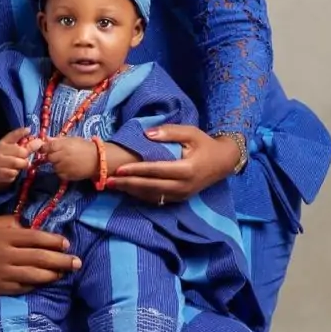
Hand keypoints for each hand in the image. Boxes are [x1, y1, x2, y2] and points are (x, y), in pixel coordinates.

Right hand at [0, 127, 42, 190]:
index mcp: (3, 142)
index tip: (29, 130)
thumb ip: (25, 144)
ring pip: (17, 162)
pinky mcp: (0, 173)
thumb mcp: (12, 149)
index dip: (21, 132)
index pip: (12, 135)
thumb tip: (39, 140)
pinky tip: (14, 171)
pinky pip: (14, 173)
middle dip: (26, 154)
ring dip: (23, 164)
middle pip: (19, 151)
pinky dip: (17, 173)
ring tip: (22, 164)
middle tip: (27, 157)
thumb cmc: (5, 157)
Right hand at [0, 216, 81, 295]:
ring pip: (35, 275)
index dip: (54, 241)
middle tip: (77, 262)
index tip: (66, 243)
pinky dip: (36, 285)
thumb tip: (27, 226)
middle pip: (41, 258)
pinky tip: (44, 284)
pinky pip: (22, 288)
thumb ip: (7, 223)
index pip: (36, 238)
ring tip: (65, 274)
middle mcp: (7, 255)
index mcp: (4, 236)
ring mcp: (3, 273)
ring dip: (53, 275)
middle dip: (62, 260)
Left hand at [43, 137, 97, 180]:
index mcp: (63, 145)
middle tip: (60, 155)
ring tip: (67, 161)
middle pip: (49, 157)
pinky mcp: (67, 176)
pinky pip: (59, 173)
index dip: (45, 148)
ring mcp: (64, 167)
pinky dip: (62, 171)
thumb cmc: (85, 147)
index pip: (47, 147)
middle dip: (52, 156)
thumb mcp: (72, 140)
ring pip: (54, 166)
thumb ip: (58, 140)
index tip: (46, 148)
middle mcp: (62, 156)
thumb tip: (46, 139)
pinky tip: (69, 167)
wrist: (98, 160)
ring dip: (57, 164)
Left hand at [107, 125, 239, 203]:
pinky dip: (141, 196)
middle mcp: (184, 186)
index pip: (157, 170)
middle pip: (151, 186)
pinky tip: (127, 191)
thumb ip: (169, 132)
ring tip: (112, 186)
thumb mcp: (191, 132)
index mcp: (187, 169)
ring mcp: (182, 195)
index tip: (120, 168)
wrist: (223, 163)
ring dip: (131, 191)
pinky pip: (157, 199)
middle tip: (107, 181)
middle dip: (128, 184)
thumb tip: (147, 134)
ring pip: (152, 195)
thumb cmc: (204, 144)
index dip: (137, 170)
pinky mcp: (179, 199)